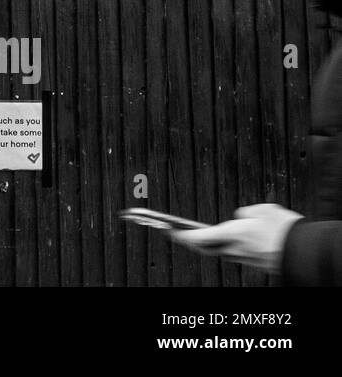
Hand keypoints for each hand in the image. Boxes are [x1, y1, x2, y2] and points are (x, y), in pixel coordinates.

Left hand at [172, 204, 303, 273]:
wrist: (305, 252)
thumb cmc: (284, 230)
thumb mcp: (262, 209)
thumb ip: (245, 212)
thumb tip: (240, 217)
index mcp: (230, 235)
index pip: (195, 238)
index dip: (179, 234)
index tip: (168, 229)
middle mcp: (234, 251)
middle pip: (205, 248)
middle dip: (190, 241)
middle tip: (178, 233)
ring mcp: (245, 260)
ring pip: (222, 251)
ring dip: (213, 243)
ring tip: (205, 233)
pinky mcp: (255, 264)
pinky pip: (237, 254)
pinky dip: (231, 246)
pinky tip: (234, 239)